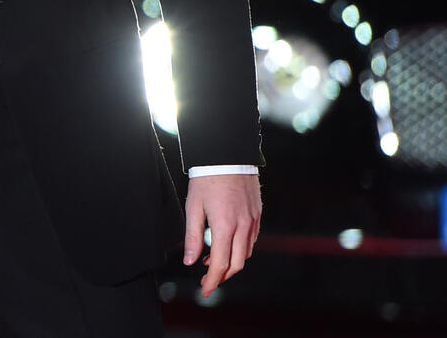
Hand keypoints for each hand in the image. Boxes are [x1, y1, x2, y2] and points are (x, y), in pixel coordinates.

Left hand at [184, 173, 260, 296]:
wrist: (227, 156)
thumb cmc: (207, 178)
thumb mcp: (193, 207)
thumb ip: (191, 236)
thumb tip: (189, 261)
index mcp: (225, 226)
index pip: (219, 264)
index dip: (212, 281)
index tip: (204, 290)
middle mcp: (243, 227)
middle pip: (236, 264)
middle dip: (222, 276)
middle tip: (207, 281)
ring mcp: (253, 221)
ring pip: (246, 254)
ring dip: (231, 263)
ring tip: (211, 262)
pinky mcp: (257, 215)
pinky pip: (251, 240)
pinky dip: (240, 249)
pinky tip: (226, 245)